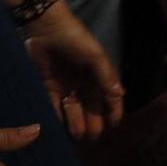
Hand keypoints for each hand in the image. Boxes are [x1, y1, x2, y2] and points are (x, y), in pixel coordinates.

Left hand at [22, 3, 124, 142]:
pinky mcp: (48, 86)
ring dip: (76, 121)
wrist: (46, 29)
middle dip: (93, 121)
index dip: (113, 110)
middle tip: (93, 136)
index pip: (109, 95)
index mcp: (98, 73)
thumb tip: (120, 95)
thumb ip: (106, 75)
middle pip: (90, 105)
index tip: (114, 125)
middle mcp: (83, 81)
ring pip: (73, 108)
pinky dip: (56, 115)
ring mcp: (65, 84)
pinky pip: (53, 104)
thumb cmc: (76, 39)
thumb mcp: (95, 55)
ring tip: (77, 135)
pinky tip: (59, 127)